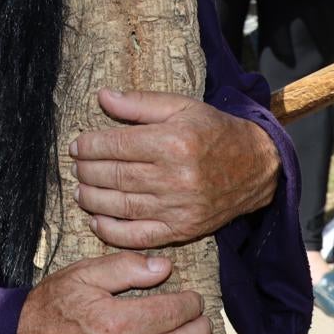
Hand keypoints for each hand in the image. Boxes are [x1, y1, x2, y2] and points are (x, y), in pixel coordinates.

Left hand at [72, 89, 279, 248]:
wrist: (256, 167)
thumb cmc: (215, 131)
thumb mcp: (181, 106)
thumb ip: (140, 103)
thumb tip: (103, 96)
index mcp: (173, 142)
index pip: (116, 145)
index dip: (89, 146)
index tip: (76, 145)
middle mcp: (175, 177)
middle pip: (115, 176)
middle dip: (87, 171)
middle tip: (76, 167)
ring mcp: (179, 207)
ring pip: (121, 206)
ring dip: (93, 200)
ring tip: (80, 190)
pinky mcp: (183, 230)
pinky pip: (139, 236)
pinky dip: (112, 232)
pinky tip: (96, 221)